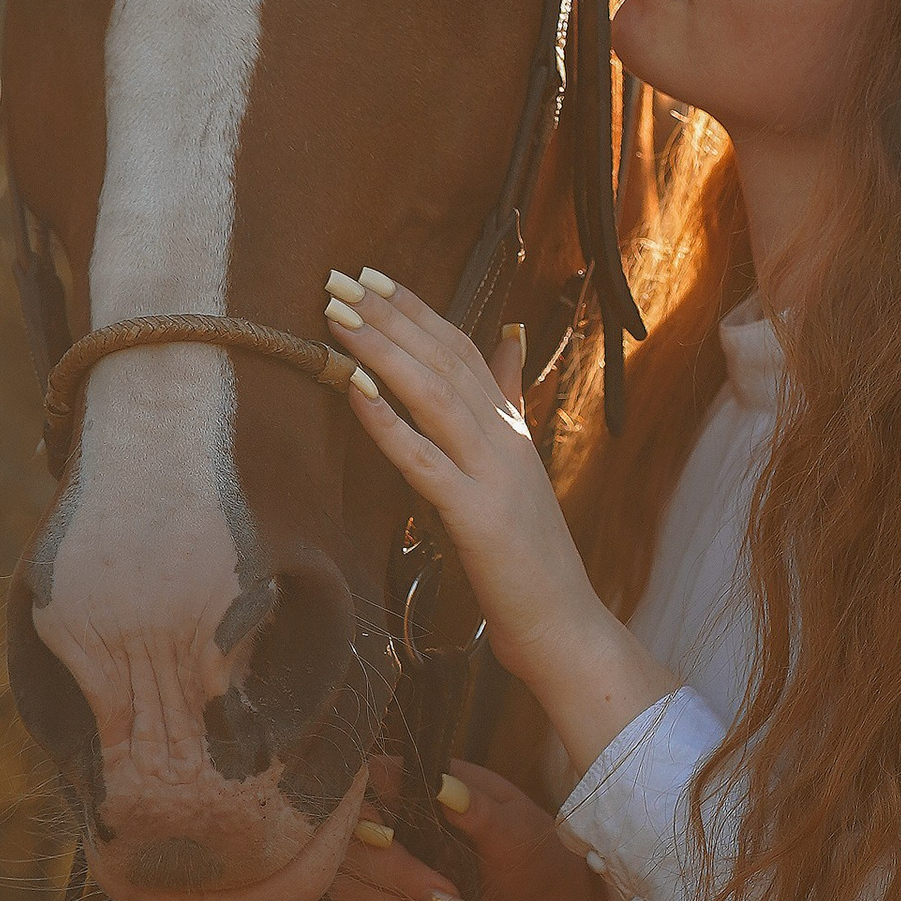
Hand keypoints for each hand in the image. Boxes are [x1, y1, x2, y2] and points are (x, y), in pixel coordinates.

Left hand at [324, 271, 671, 764]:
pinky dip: (387, 422)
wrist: (563, 623)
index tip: (372, 277)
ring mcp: (492, 474)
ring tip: (337, 316)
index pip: (462, 350)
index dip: (417, 310)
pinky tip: (354, 390)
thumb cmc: (531, 555)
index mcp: (511, 428)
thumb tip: (511, 337)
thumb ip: (511, 399)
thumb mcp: (519, 466)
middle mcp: (504, 439)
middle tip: (339, 277)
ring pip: (434, 395)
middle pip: (444, 360)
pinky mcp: (475, 516)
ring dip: (382, 351)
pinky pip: (424, 460)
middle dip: (389, 316)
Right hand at [327, 751, 599, 900]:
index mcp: (416, 783)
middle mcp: (383, 817)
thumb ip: (480, 809)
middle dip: (399, 878)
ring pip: (345, 887)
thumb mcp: (516, 829)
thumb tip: (446, 785)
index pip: (361, 779)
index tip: (390, 837)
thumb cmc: (525, 852)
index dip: (362, 808)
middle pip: (348, 842)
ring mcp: (368, 861)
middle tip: (451, 898)